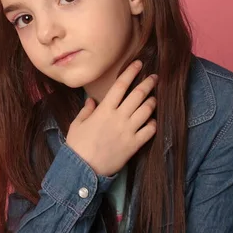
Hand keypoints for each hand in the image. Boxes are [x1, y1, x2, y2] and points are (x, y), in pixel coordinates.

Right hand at [65, 60, 157, 176]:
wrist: (84, 168)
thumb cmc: (77, 145)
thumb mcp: (77, 124)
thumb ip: (86, 110)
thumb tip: (91, 100)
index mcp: (104, 109)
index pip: (121, 85)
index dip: (131, 72)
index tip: (139, 64)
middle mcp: (118, 117)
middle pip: (138, 95)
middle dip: (148, 83)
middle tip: (155, 77)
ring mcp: (128, 131)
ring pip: (146, 110)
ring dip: (152, 102)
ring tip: (154, 98)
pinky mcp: (134, 145)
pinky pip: (149, 130)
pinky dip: (153, 123)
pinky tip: (152, 121)